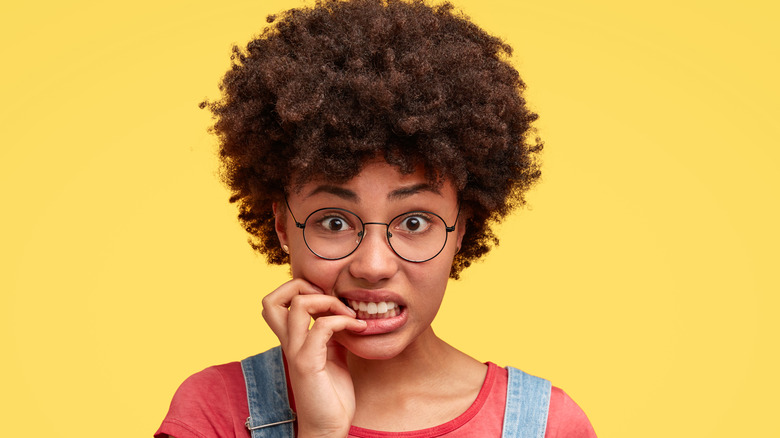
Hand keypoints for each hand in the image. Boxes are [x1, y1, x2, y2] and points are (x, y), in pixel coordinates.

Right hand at [262, 279, 366, 437]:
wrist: (328, 428)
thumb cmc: (331, 395)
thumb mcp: (332, 356)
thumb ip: (332, 335)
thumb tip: (342, 315)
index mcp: (292, 340)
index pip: (275, 302)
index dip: (297, 289)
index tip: (328, 297)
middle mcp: (288, 343)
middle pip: (271, 299)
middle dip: (301, 286)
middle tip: (330, 298)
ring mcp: (296, 352)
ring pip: (297, 305)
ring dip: (328, 300)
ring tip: (348, 313)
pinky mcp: (308, 364)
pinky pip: (322, 327)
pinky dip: (342, 320)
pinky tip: (358, 328)